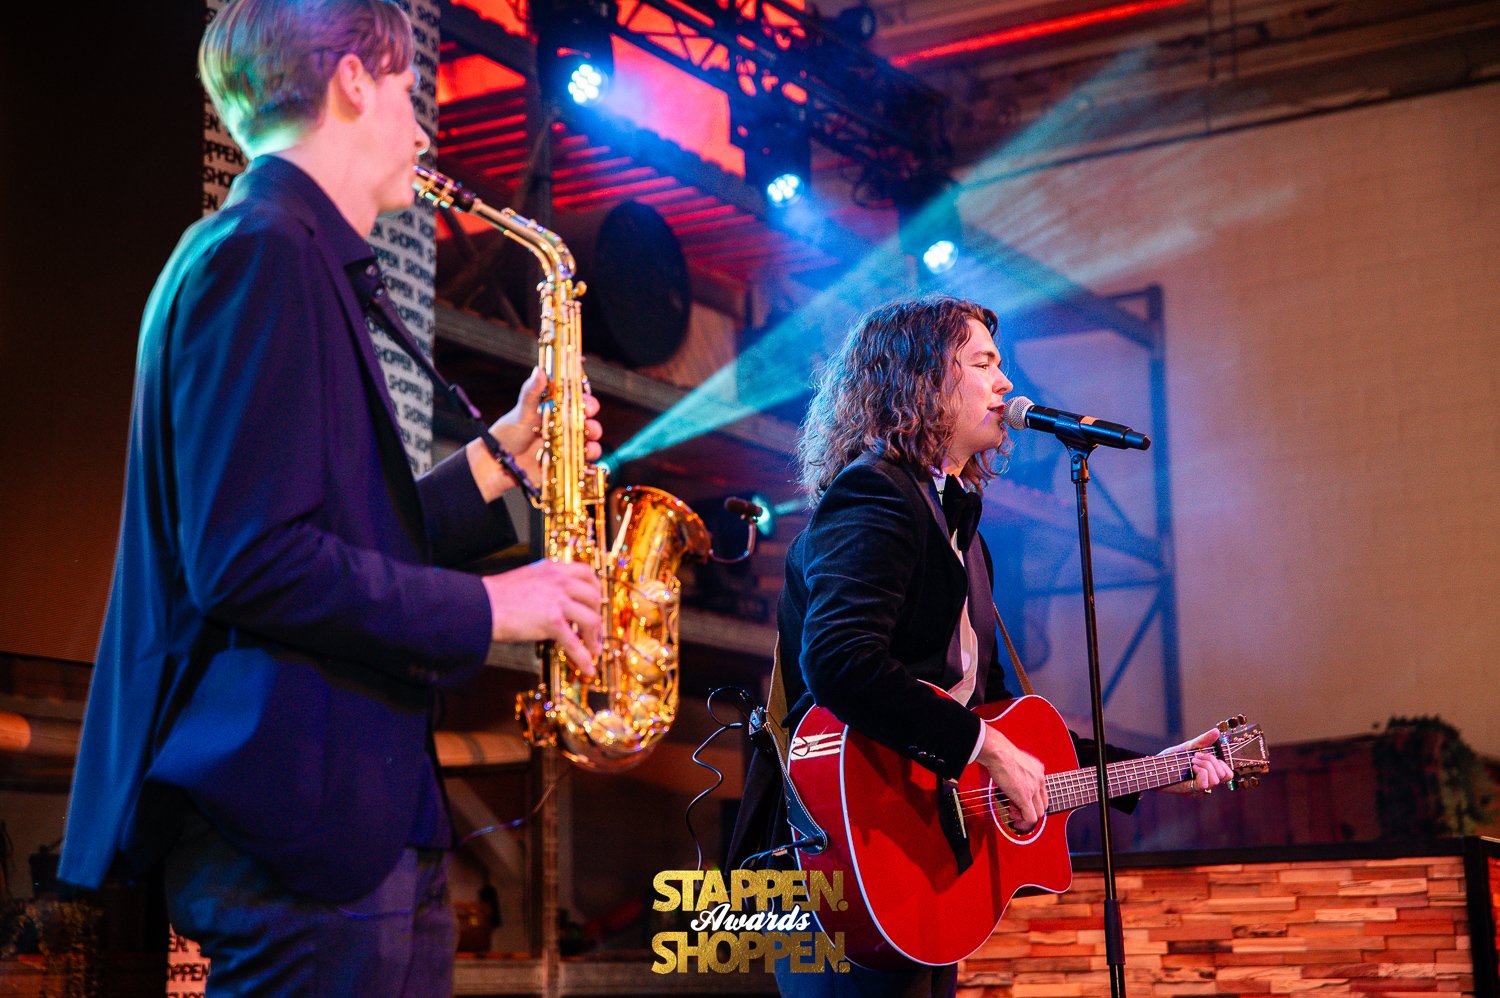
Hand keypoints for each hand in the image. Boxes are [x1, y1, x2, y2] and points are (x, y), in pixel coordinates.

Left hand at [470, 367, 602, 500]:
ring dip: (594, 431)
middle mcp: (564, 422)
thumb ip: (531, 393)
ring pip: (591, 433)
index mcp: (554, 407)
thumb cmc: (508, 433)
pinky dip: (590, 454)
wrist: (500, 463)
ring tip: (587, 433)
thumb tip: (539, 370)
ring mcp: (567, 441)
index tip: (584, 390)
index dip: (582, 391)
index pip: (574, 394)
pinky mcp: (568, 459)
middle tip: (586, 411)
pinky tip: (584, 453)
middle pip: (586, 413)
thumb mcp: (521, 412)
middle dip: (591, 410)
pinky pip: (586, 456)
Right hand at [482, 559, 601, 674]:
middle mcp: (559, 581)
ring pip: (591, 619)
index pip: (586, 573)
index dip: (595, 590)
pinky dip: (584, 657)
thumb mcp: (526, 578)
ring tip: (592, 650)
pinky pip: (575, 643)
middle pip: (593, 597)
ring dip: (594, 637)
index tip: (596, 603)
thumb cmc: (496, 596)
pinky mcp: (552, 621)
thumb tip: (554, 601)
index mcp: (553, 569)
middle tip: (594, 630)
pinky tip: (588, 668)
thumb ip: (544, 584)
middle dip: (597, 615)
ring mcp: (557, 600)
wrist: (480, 606)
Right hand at [976, 725, 1046, 832]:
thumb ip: (1019, 771)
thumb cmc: (1001, 753)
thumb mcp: (1017, 761)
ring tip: (1013, 812)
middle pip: (1043, 804)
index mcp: (1038, 770)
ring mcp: (1034, 789)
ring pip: (1038, 813)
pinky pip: (1030, 817)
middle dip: (1030, 810)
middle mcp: (1040, 779)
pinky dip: (1024, 823)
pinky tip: (1016, 822)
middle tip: (1016, 809)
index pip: (1042, 792)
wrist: (998, 752)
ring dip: (1025, 816)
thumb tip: (1013, 781)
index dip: (1032, 800)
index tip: (1021, 802)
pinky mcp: (1025, 797)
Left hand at [1158, 727, 1235, 795]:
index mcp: (1209, 773)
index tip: (1206, 753)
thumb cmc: (1170, 759)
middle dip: (1213, 761)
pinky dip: (1201, 772)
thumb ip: (1203, 741)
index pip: (1227, 773)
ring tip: (1192, 761)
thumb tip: (1216, 732)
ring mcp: (1200, 788)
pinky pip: (1205, 784)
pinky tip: (1192, 767)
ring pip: (1216, 779)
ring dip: (1206, 765)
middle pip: (1225, 775)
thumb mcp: (1188, 747)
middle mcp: (1207, 782)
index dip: (1223, 763)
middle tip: (1196, 756)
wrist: (1154, 768)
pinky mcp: (1192, 790)